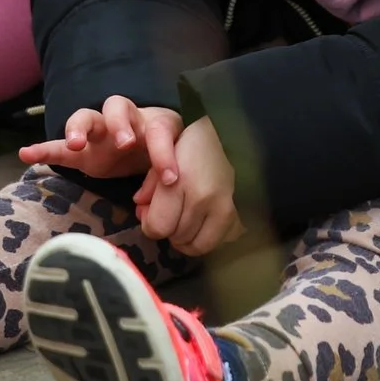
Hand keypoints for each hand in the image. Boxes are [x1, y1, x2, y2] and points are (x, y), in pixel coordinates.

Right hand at [20, 95, 183, 179]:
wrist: (149, 149)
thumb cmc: (162, 154)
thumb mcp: (169, 164)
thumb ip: (158, 179)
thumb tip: (143, 202)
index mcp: (153, 121)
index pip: (159, 132)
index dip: (164, 154)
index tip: (170, 179)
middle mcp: (125, 119)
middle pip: (117, 106)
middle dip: (119, 124)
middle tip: (125, 143)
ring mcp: (100, 132)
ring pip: (86, 117)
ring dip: (79, 129)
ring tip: (74, 144)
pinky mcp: (81, 151)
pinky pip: (59, 147)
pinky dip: (43, 149)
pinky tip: (26, 154)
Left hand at [134, 116, 243, 255]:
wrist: (231, 135)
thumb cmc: (193, 142)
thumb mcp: (161, 158)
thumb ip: (148, 185)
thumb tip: (141, 209)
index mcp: (179, 182)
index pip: (157, 227)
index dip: (150, 224)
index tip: (151, 214)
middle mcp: (202, 199)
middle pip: (176, 237)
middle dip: (168, 229)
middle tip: (170, 213)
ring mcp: (223, 209)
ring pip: (196, 246)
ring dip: (187, 237)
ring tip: (185, 220)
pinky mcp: (238, 214)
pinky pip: (219, 242)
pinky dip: (207, 237)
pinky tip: (203, 223)